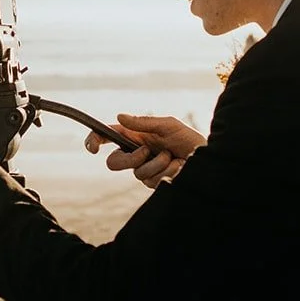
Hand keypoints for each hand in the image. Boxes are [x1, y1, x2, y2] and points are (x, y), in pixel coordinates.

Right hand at [84, 113, 205, 189]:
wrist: (206, 158)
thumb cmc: (187, 139)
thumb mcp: (167, 125)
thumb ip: (143, 122)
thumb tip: (119, 117)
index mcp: (134, 136)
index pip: (107, 137)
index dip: (94, 141)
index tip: (93, 148)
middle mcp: (136, 153)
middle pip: (113, 162)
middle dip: (131, 158)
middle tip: (147, 151)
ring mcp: (144, 170)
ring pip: (137, 173)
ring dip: (159, 163)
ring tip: (174, 157)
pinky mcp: (154, 183)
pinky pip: (152, 181)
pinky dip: (168, 171)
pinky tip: (179, 166)